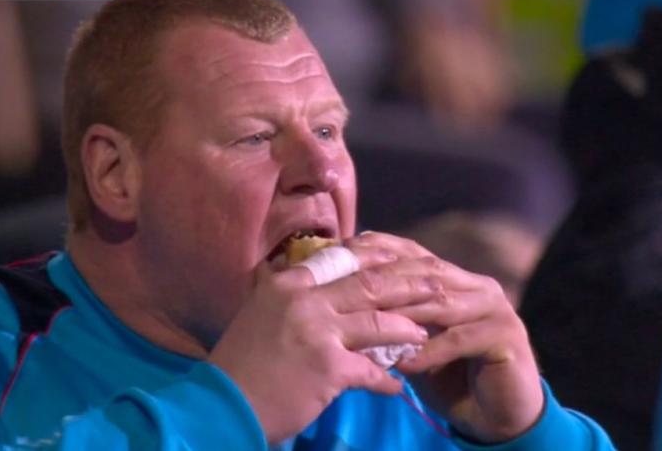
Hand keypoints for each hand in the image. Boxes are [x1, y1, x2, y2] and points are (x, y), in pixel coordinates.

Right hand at [207, 243, 435, 443]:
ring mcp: (318, 332)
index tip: (403, 257)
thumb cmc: (240, 363)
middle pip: (370, 285)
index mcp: (288, 283)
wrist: (222, 404)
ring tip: (426, 334)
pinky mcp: (328, 368)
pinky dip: (387, 381)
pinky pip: (372, 372)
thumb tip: (303, 275)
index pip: (344, 261)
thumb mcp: (259, 313)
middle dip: (410, 284)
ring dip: (408, 330)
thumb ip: (284, 293)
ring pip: (379, 323)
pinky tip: (398, 387)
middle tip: (439, 285)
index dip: (379, 258)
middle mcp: (305, 300)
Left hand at [347, 232, 542, 442]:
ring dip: (404, 314)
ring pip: (441, 302)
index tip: (342, 255)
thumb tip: (342, 298)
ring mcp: (495, 308)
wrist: (495, 415)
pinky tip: (405, 362)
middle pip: (426, 273)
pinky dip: (430, 351)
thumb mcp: (411, 341)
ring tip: (370, 325)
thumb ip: (390, 317)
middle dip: (385, 280)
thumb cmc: (448, 375)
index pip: (413, 253)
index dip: (378, 251)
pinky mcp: (507, 335)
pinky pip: (460, 339)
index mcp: (455, 278)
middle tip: (348, 290)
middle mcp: (477, 285)